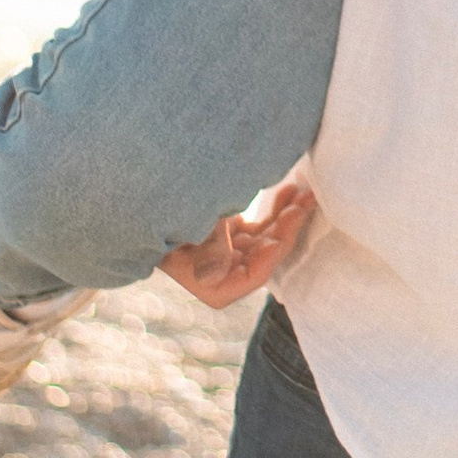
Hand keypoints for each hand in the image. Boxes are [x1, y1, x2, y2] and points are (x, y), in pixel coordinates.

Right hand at [156, 178, 317, 309]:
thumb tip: (241, 259)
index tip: (278, 239)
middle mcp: (213, 268)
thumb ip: (215, 245)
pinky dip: (276, 212)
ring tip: (305, 193)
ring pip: (264, 241)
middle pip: (260, 259)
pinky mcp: (228, 232)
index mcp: (199, 276)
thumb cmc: (167, 201)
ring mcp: (223, 249)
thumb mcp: (192, 222)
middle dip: (286, 231)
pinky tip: (290, 191)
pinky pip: (259, 228)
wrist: (152, 176)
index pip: (241, 281)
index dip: (265, 262)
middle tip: (304, 203)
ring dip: (286, 218)